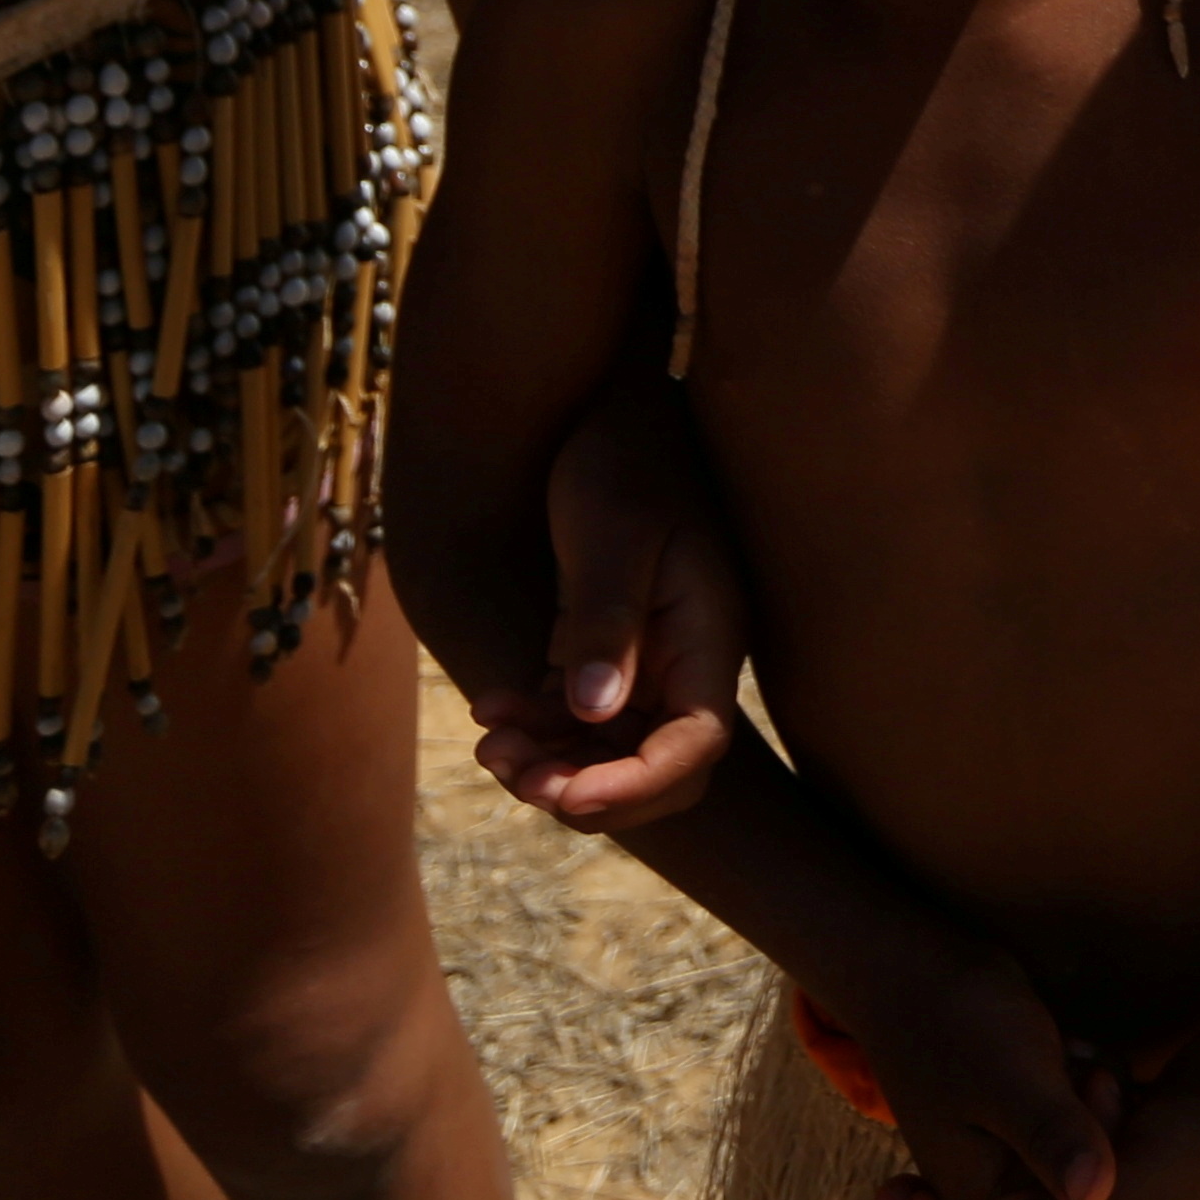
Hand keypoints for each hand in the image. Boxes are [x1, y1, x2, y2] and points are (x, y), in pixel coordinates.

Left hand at [465, 390, 749, 833]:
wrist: (611, 403)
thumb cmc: (621, 455)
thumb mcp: (611, 534)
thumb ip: (604, 624)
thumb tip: (592, 715)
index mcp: (710, 633)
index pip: (696, 744)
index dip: (636, 786)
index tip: (564, 795)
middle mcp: (690, 656)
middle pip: (660, 765)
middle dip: (589, 788)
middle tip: (515, 774)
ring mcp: (652, 654)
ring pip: (613, 748)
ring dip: (555, 764)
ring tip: (489, 747)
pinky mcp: (608, 644)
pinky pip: (579, 714)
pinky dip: (539, 727)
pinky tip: (489, 709)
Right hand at [842, 948, 1124, 1199]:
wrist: (918, 971)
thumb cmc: (957, 1021)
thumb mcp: (1009, 1076)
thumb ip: (1050, 1136)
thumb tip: (1094, 1198)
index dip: (1106, 1156)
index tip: (1094, 1084)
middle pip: (1096, 1188)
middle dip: (1102, 1122)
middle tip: (1076, 1060)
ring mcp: (1019, 1166)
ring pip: (1103, 1153)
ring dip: (1101, 1097)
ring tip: (1066, 1049)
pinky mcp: (1035, 1133)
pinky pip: (1095, 1127)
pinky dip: (1094, 1087)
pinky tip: (1072, 1049)